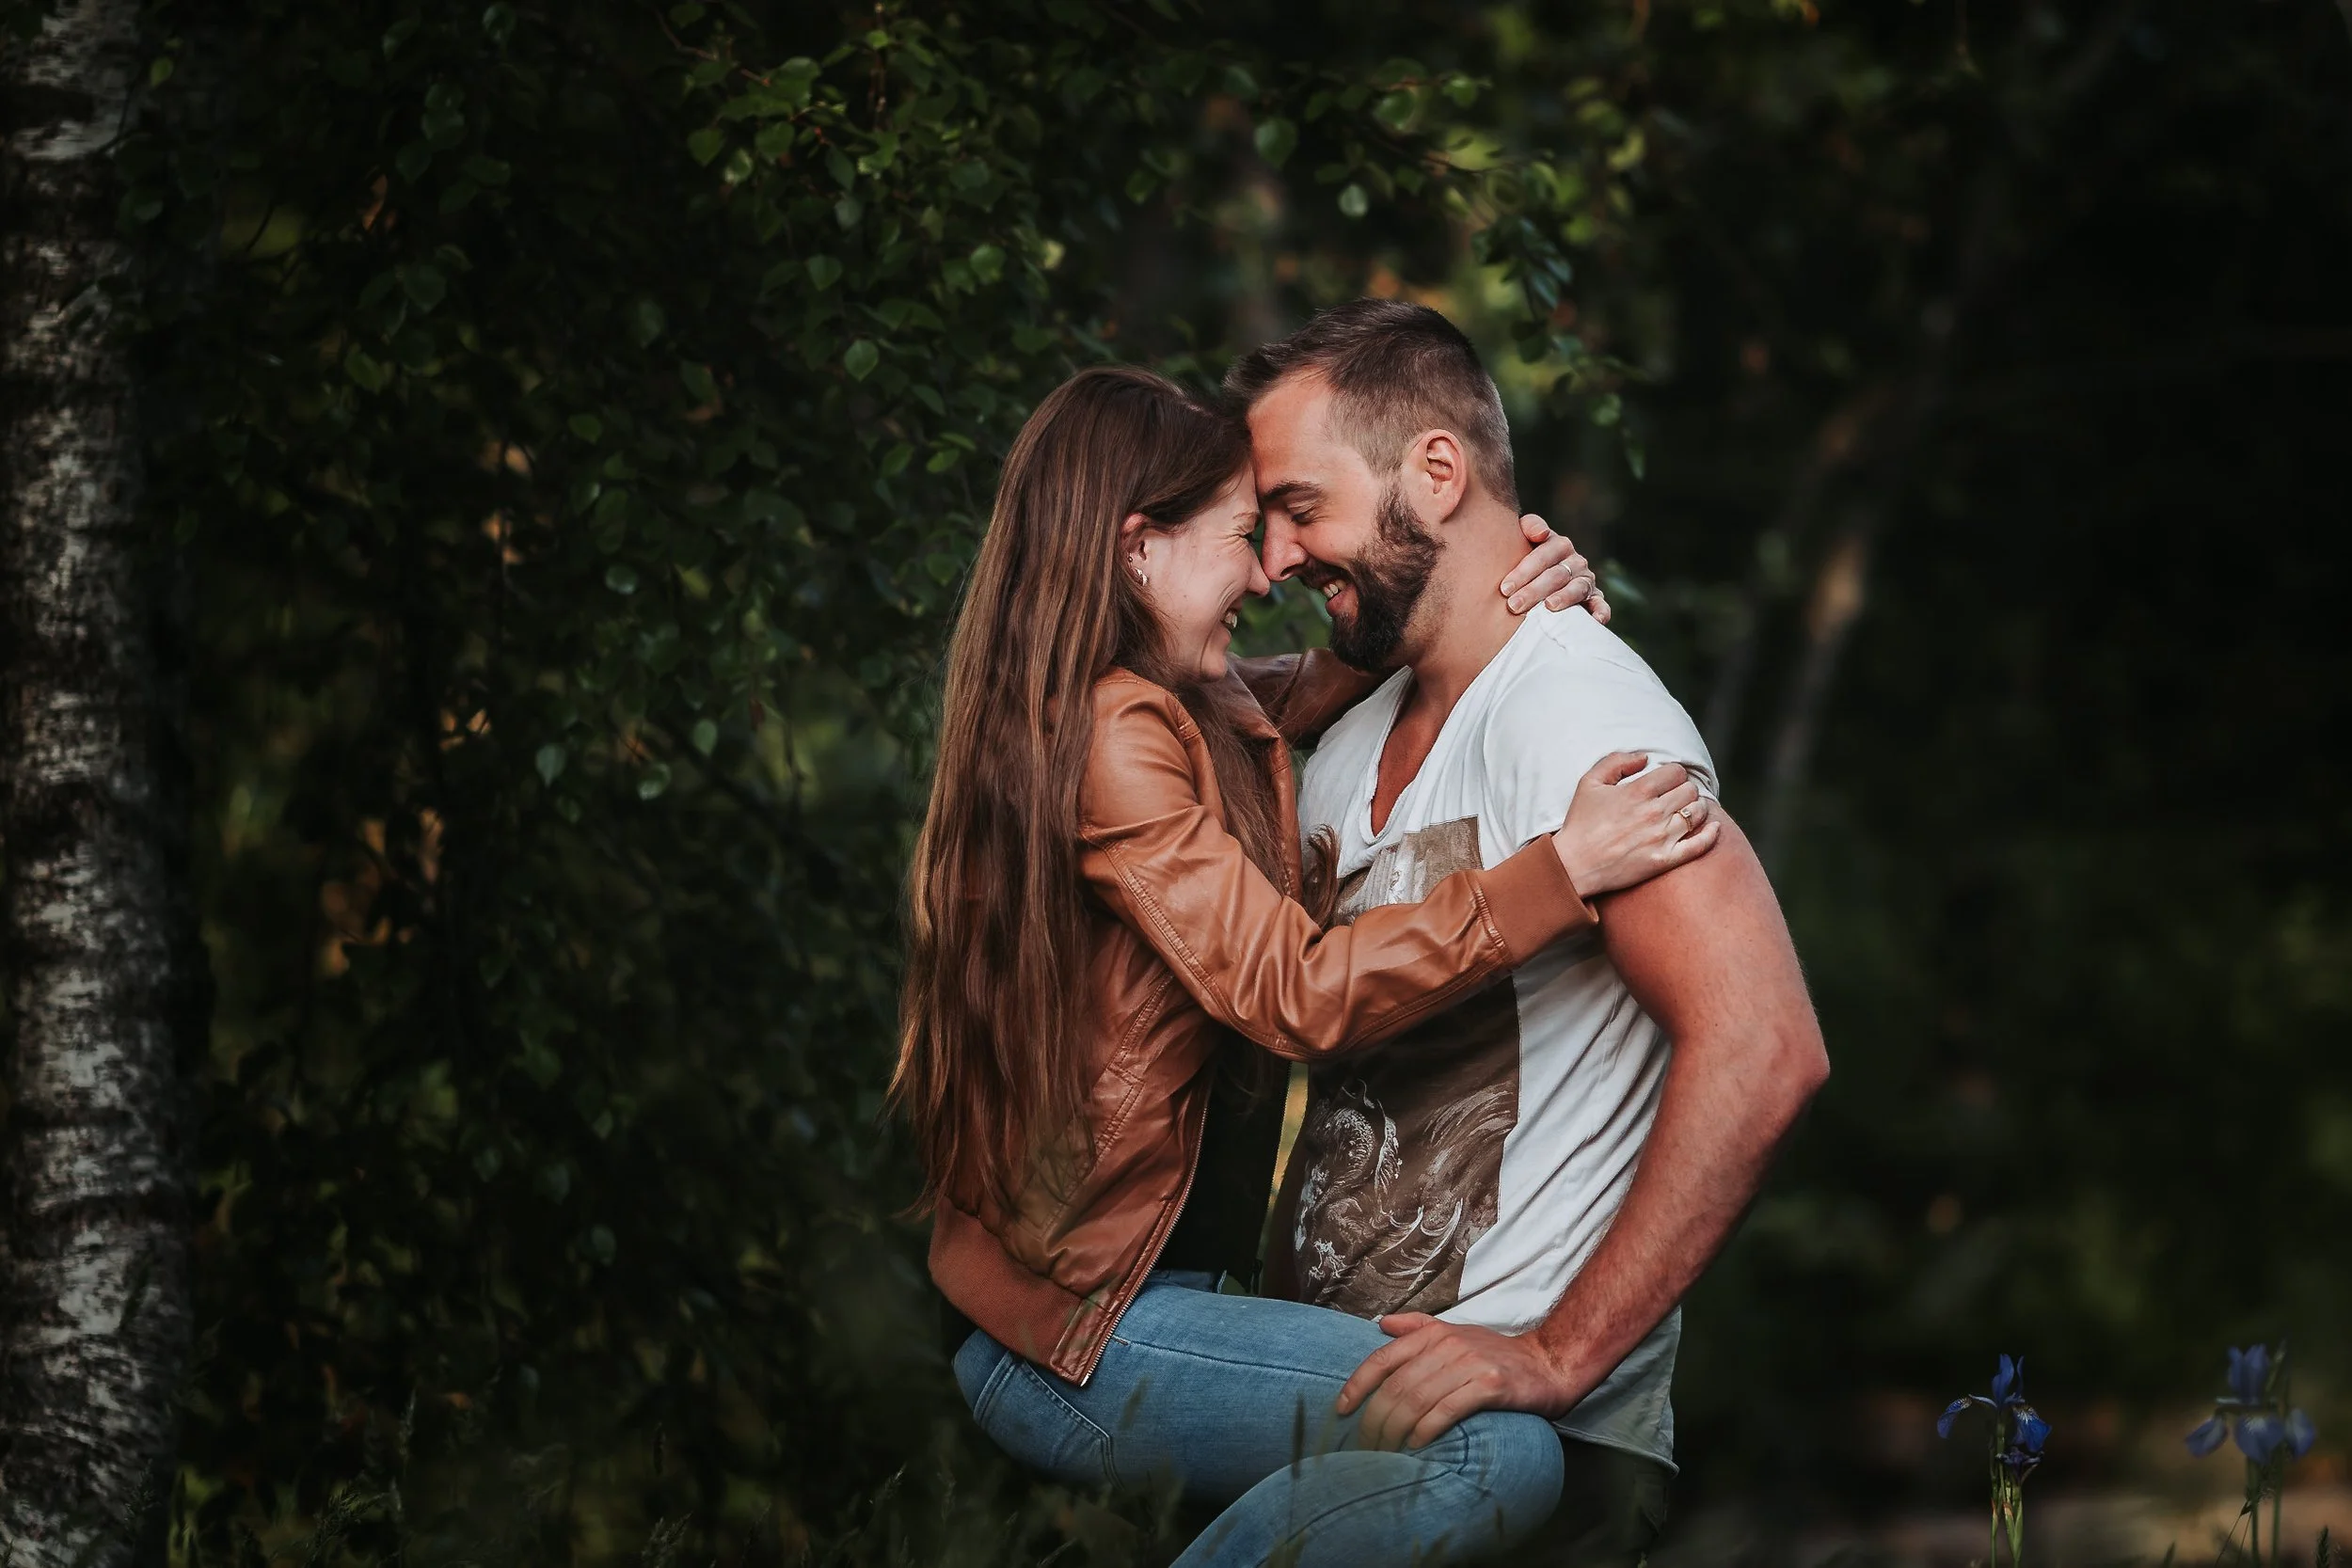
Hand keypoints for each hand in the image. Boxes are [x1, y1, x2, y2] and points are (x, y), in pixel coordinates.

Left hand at [1336, 1314, 1585, 1450]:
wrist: (1548, 1363)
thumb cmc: (1496, 1355)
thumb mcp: (1456, 1333)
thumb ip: (1419, 1327)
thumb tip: (1382, 1323)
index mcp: (1434, 1333)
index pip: (1383, 1358)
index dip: (1358, 1385)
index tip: (1341, 1410)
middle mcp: (1448, 1345)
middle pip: (1396, 1386)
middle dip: (1374, 1419)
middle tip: (1364, 1446)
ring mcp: (1470, 1364)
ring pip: (1417, 1399)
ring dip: (1395, 1431)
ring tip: (1384, 1453)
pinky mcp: (1490, 1386)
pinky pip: (1448, 1410)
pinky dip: (1426, 1429)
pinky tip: (1415, 1445)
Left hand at [1500, 513, 1610, 621]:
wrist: (1540, 573)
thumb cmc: (1525, 556)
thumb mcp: (1524, 537)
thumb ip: (1530, 526)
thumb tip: (1541, 533)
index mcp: (1559, 545)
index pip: (1543, 555)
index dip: (1524, 571)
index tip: (1505, 589)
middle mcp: (1575, 561)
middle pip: (1556, 575)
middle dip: (1534, 590)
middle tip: (1514, 605)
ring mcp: (1586, 580)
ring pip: (1577, 588)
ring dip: (1564, 598)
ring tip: (1548, 607)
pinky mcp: (1594, 598)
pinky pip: (1600, 603)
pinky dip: (1601, 610)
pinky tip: (1596, 619)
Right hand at [1551, 752, 1719, 897]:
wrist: (1574, 866)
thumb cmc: (1580, 823)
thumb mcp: (1589, 782)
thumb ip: (1616, 761)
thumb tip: (1644, 758)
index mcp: (1638, 791)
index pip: (1676, 772)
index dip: (1673, 773)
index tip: (1666, 780)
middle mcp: (1654, 812)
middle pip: (1690, 790)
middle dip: (1684, 789)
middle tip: (1675, 796)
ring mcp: (1662, 837)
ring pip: (1698, 813)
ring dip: (1697, 807)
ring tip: (1687, 810)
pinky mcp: (1665, 860)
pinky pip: (1701, 844)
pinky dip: (1712, 834)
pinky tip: (1714, 827)